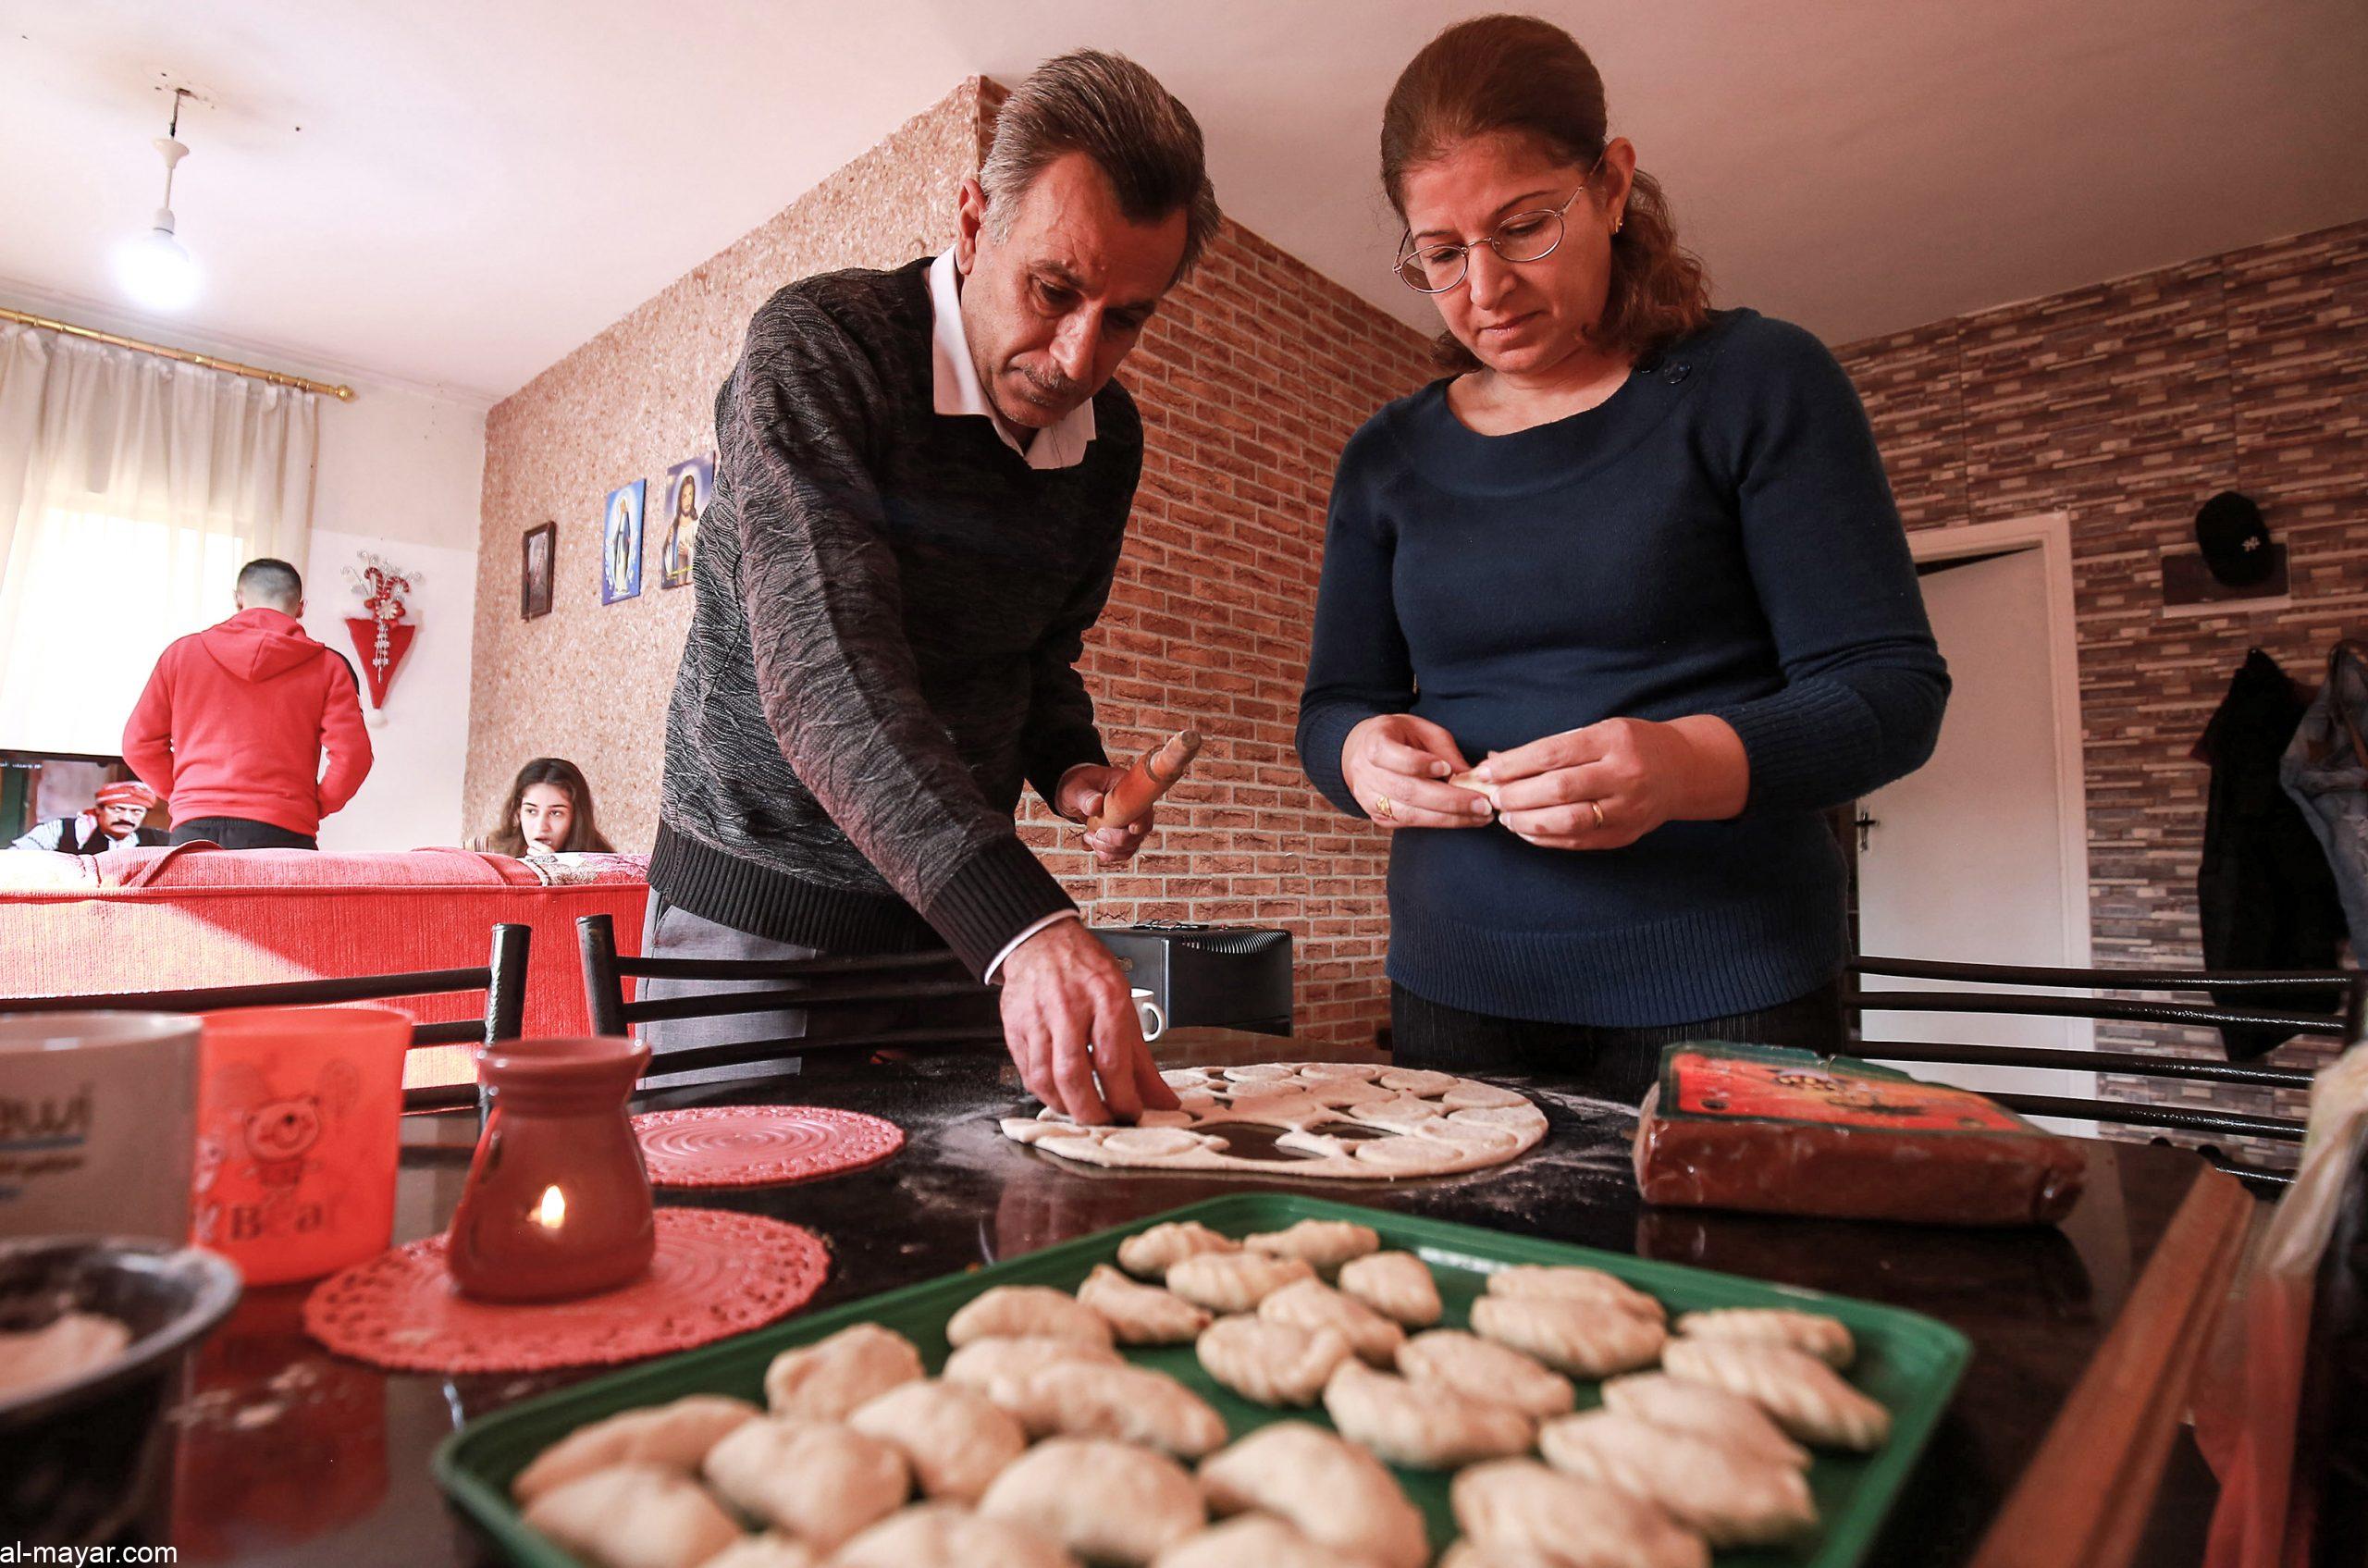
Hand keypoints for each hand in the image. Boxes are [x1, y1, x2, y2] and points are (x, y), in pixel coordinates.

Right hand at [997, 919, 1179, 1124]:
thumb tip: (1163, 1101)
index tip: (1131, 1113)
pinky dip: (1043, 1092)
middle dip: (1090, 1111)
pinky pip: (1026, 1071)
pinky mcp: (1015, 1026)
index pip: (1112, 1060)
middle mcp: (1069, 1008)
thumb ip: (1142, 1061)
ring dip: (1064, 1106)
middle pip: (1073, 1074)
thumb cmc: (1087, 973)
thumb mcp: (1125, 1006)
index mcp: (1105, 999)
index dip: (1122, 1097)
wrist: (1043, 942)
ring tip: (1081, 1112)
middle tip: (1103, 1122)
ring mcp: (1037, 1018)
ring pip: (1045, 1077)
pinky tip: (1058, 1095)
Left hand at [1054, 763, 1152, 865]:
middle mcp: (1136, 807)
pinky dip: (1107, 854)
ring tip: (1089, 837)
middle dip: (1114, 840)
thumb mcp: (1077, 789)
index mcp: (1129, 788)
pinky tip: (1092, 844)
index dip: (1133, 822)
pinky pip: (1124, 852)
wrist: (1076, 796)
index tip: (1113, 827)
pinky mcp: (1126, 836)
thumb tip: (1095, 805)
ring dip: (1109, 849)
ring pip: (1132, 845)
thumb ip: (1085, 797)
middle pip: (1139, 832)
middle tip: (1093, 833)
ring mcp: (1133, 823)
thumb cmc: (1077, 787)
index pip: (1141, 808)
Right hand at [1340, 714, 1492, 829]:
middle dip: (1448, 800)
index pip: (1390, 755)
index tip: (1446, 768)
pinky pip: (1410, 824)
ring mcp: (1370, 798)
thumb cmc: (1399, 737)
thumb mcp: (1422, 731)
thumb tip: (1473, 776)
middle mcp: (1366, 773)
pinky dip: (1439, 822)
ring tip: (1479, 816)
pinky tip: (1463, 819)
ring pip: (1410, 814)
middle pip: (1406, 791)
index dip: (1418, 764)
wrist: (1363, 752)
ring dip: (1449, 817)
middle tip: (1482, 803)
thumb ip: (1445, 751)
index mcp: (1374, 742)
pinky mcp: (1379, 816)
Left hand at [1480, 715, 1748, 849]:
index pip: (1553, 753)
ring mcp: (1627, 809)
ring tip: (1506, 816)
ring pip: (1568, 821)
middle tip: (1493, 797)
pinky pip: (1578, 841)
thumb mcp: (1598, 732)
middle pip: (1559, 789)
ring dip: (1528, 821)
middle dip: (1517, 795)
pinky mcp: (1625, 835)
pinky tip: (1526, 830)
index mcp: (1613, 740)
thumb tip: (1495, 760)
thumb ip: (1551, 747)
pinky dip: (1546, 838)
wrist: (1681, 771)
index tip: (1487, 770)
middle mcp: (1624, 775)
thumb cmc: (1630, 746)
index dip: (1514, 764)